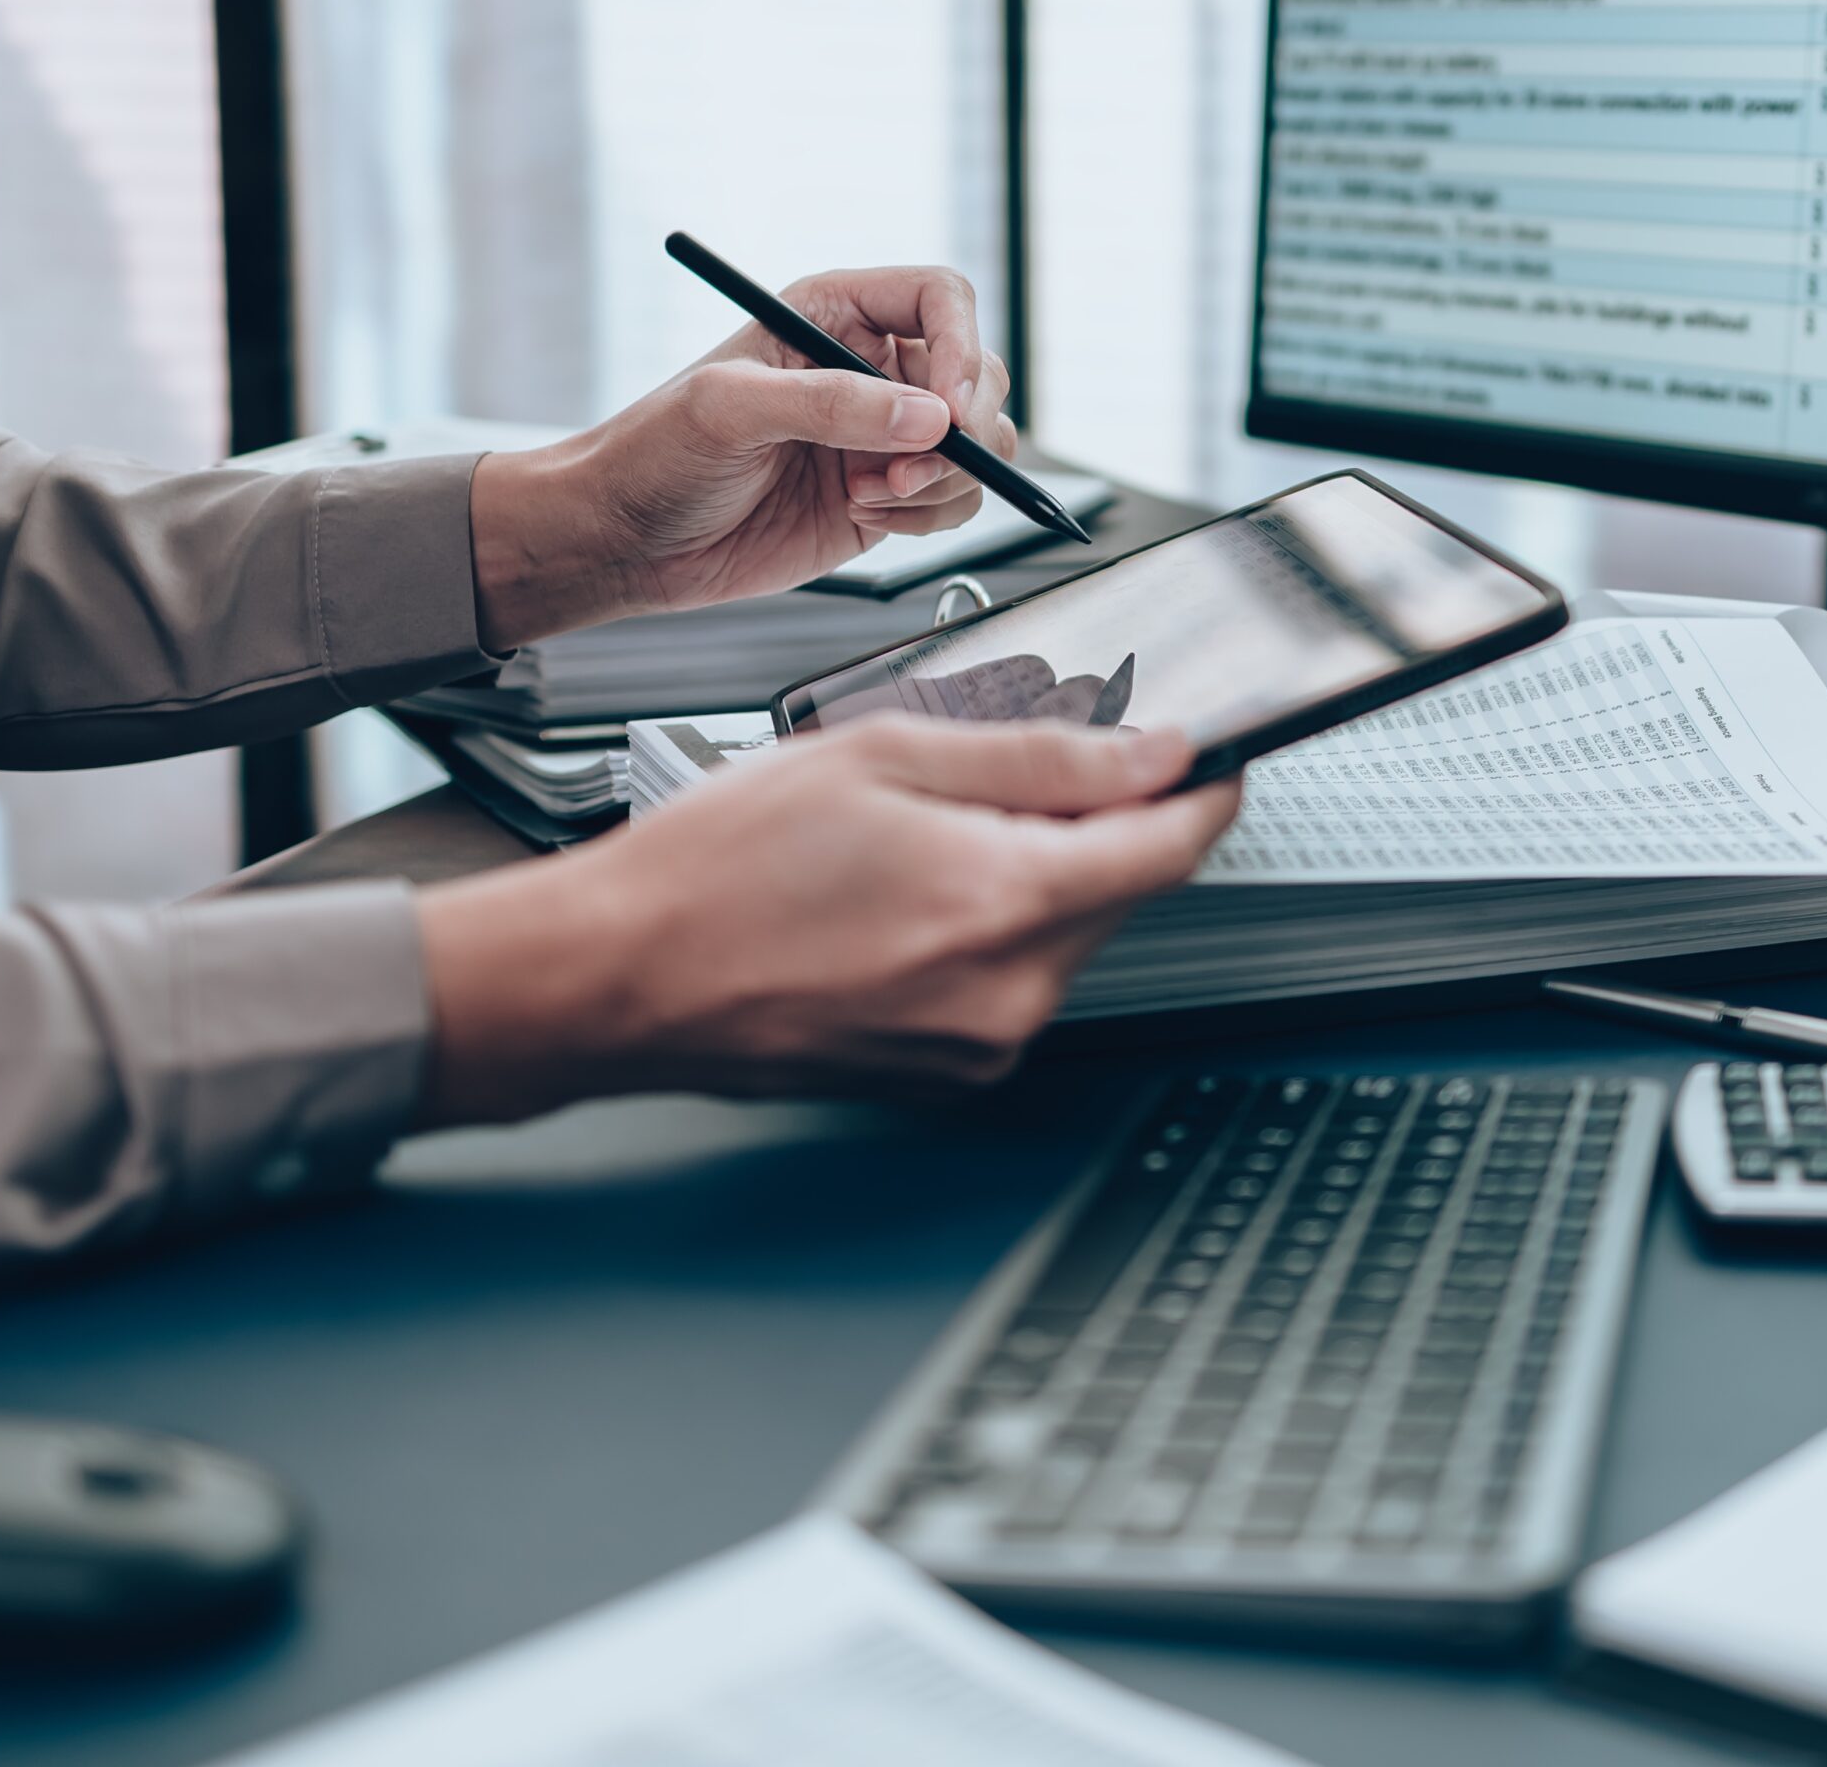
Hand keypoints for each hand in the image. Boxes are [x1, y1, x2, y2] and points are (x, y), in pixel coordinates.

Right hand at [415, 720, 1239, 1121]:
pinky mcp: (947, 1072)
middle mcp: (1007, 993)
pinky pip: (1013, 979)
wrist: (617, 979)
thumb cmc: (717, 869)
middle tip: (1011, 768)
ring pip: (1066, 933)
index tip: (1209, 757)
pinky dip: (990, 925)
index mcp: (1002, 903)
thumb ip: (1038, 754)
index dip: (1204, 791)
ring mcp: (979, 1045)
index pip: (1172, 848)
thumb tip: (1148, 754)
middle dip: (1097, 820)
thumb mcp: (883, 755)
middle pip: (1120, 889)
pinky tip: (904, 893)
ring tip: (923, 834)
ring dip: (1035, 872)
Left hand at [467, 265, 1016, 649]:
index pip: (941, 300)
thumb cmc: (657, 452)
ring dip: (946, 479)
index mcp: (835, 315)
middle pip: (977, 375)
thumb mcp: (732, 411)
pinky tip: (867, 518)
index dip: (962, 346)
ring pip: (979, 445)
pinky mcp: (886, 497)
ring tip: (872, 497)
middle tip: (910, 469)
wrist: (627, 540)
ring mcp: (882, 436)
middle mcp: (870, 370)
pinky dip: (931, 515)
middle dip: (964, 428)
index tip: (950, 407)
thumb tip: (930, 419)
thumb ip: (832, 406)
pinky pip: (956, 499)